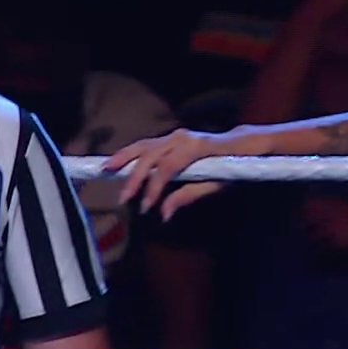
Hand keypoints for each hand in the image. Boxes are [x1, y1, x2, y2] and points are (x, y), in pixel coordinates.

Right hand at [105, 129, 233, 218]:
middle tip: (123, 198)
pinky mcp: (170, 138)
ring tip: (106, 169)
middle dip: (135, 177)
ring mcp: (175, 135)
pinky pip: (147, 146)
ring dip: (124, 158)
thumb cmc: (232, 166)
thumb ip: (188, 195)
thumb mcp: (216, 184)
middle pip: (150, 155)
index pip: (167, 167)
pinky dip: (130, 154)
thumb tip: (163, 213)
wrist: (241, 143)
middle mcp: (182, 137)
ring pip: (144, 145)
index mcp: (196, 147)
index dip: (154, 188)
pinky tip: (118, 163)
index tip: (146, 207)